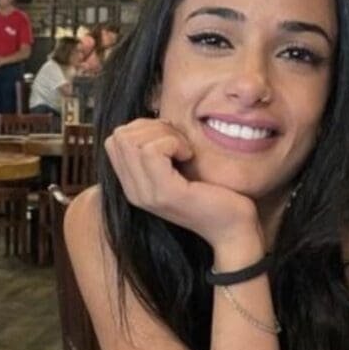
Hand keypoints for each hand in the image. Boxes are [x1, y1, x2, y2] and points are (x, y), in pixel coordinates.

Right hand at [105, 118, 261, 248]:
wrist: (233, 229)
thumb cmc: (215, 194)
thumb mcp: (179, 169)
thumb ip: (160, 151)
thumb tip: (154, 121)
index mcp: (135, 185)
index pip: (115, 140)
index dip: (143, 128)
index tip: (171, 140)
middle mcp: (134, 192)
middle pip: (119, 136)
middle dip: (152, 128)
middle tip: (180, 143)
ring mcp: (147, 194)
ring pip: (132, 141)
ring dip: (165, 135)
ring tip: (186, 151)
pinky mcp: (165, 193)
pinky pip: (151, 150)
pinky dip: (173, 143)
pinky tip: (190, 156)